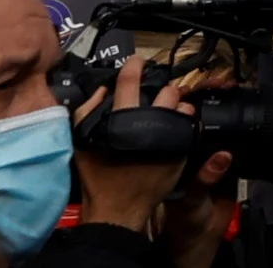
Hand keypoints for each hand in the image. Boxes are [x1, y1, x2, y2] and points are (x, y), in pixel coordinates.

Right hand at [71, 59, 206, 236]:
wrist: (118, 209)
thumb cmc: (97, 178)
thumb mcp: (83, 143)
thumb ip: (87, 111)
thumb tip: (103, 89)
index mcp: (123, 120)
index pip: (130, 82)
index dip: (134, 67)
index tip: (137, 62)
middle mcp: (149, 125)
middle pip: (165, 92)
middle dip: (161, 90)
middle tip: (154, 96)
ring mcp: (169, 139)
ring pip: (182, 109)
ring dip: (176, 107)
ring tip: (168, 112)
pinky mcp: (181, 152)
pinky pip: (189, 129)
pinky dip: (183, 125)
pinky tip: (175, 128)